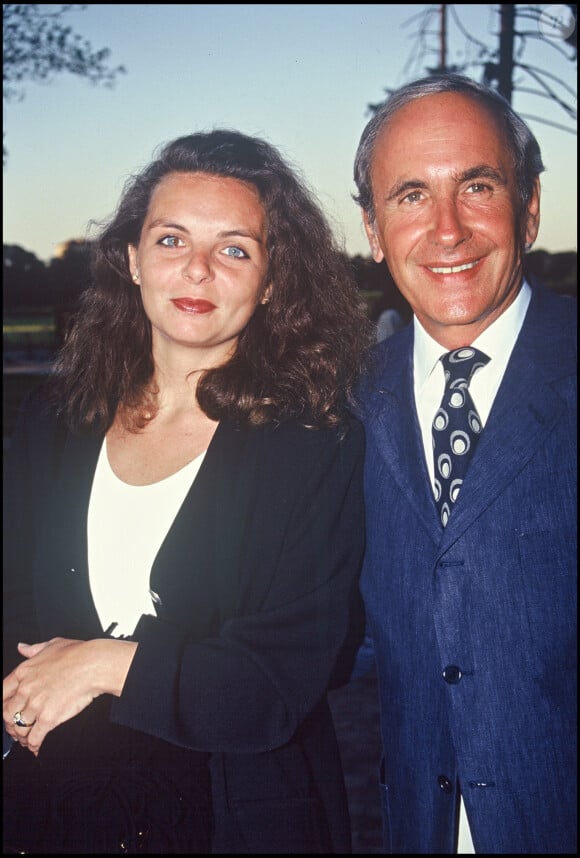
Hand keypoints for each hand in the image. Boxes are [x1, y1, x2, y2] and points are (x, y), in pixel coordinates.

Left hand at [2, 637, 136, 755]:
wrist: (94, 665)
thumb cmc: (77, 653)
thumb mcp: (52, 644)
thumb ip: (33, 649)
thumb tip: (22, 648)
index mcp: (24, 672)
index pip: (1, 694)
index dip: (3, 704)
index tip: (8, 708)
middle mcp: (26, 690)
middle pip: (7, 714)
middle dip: (11, 722)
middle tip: (16, 726)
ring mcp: (36, 705)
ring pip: (19, 728)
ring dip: (22, 735)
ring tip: (26, 738)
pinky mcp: (49, 719)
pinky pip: (34, 738)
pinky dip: (33, 745)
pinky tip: (36, 746)